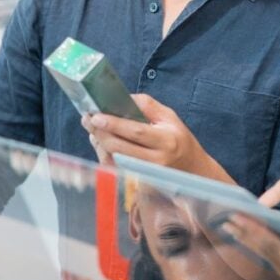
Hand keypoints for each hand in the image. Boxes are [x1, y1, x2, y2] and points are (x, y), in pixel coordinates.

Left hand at [82, 94, 218, 176]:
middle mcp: (156, 160)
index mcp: (166, 141)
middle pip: (120, 147)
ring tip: (92, 129)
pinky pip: (115, 168)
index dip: (114, 123)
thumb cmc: (179, 140)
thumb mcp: (170, 118)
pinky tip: (101, 142)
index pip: (136, 132)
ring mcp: (146, 174)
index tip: (96, 115)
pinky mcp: (138, 182)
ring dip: (99, 143)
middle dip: (100, 132)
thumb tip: (123, 97)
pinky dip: (104, 154)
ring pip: (114, 159)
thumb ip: (148, 106)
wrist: (192, 170)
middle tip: (87, 119)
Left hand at [223, 214, 279, 279]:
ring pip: (274, 262)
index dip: (254, 231)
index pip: (273, 247)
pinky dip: (272, 254)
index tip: (237, 218)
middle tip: (227, 222)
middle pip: (267, 255)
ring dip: (257, 245)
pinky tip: (266, 245)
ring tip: (239, 231)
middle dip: (247, 238)